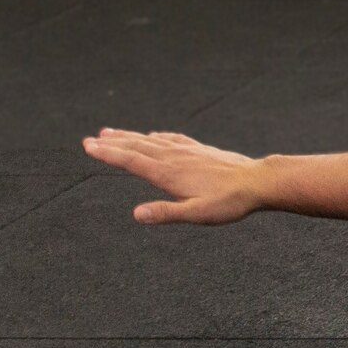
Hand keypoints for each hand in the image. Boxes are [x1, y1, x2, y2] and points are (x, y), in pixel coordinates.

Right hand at [81, 128, 265, 225]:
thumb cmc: (229, 202)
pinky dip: (157, 136)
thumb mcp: (197, 213)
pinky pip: (172, 139)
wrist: (258, 182)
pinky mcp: (201, 150)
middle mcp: (175, 158)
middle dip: (112, 143)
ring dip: (129, 137)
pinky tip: (153, 136)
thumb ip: (167, 213)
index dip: (108, 154)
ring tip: (111, 132)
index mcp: (168, 173)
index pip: (131, 161)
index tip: (89, 146)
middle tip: (90, 139)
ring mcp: (188, 151)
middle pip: (136, 148)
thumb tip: (137, 215)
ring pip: (152, 141)